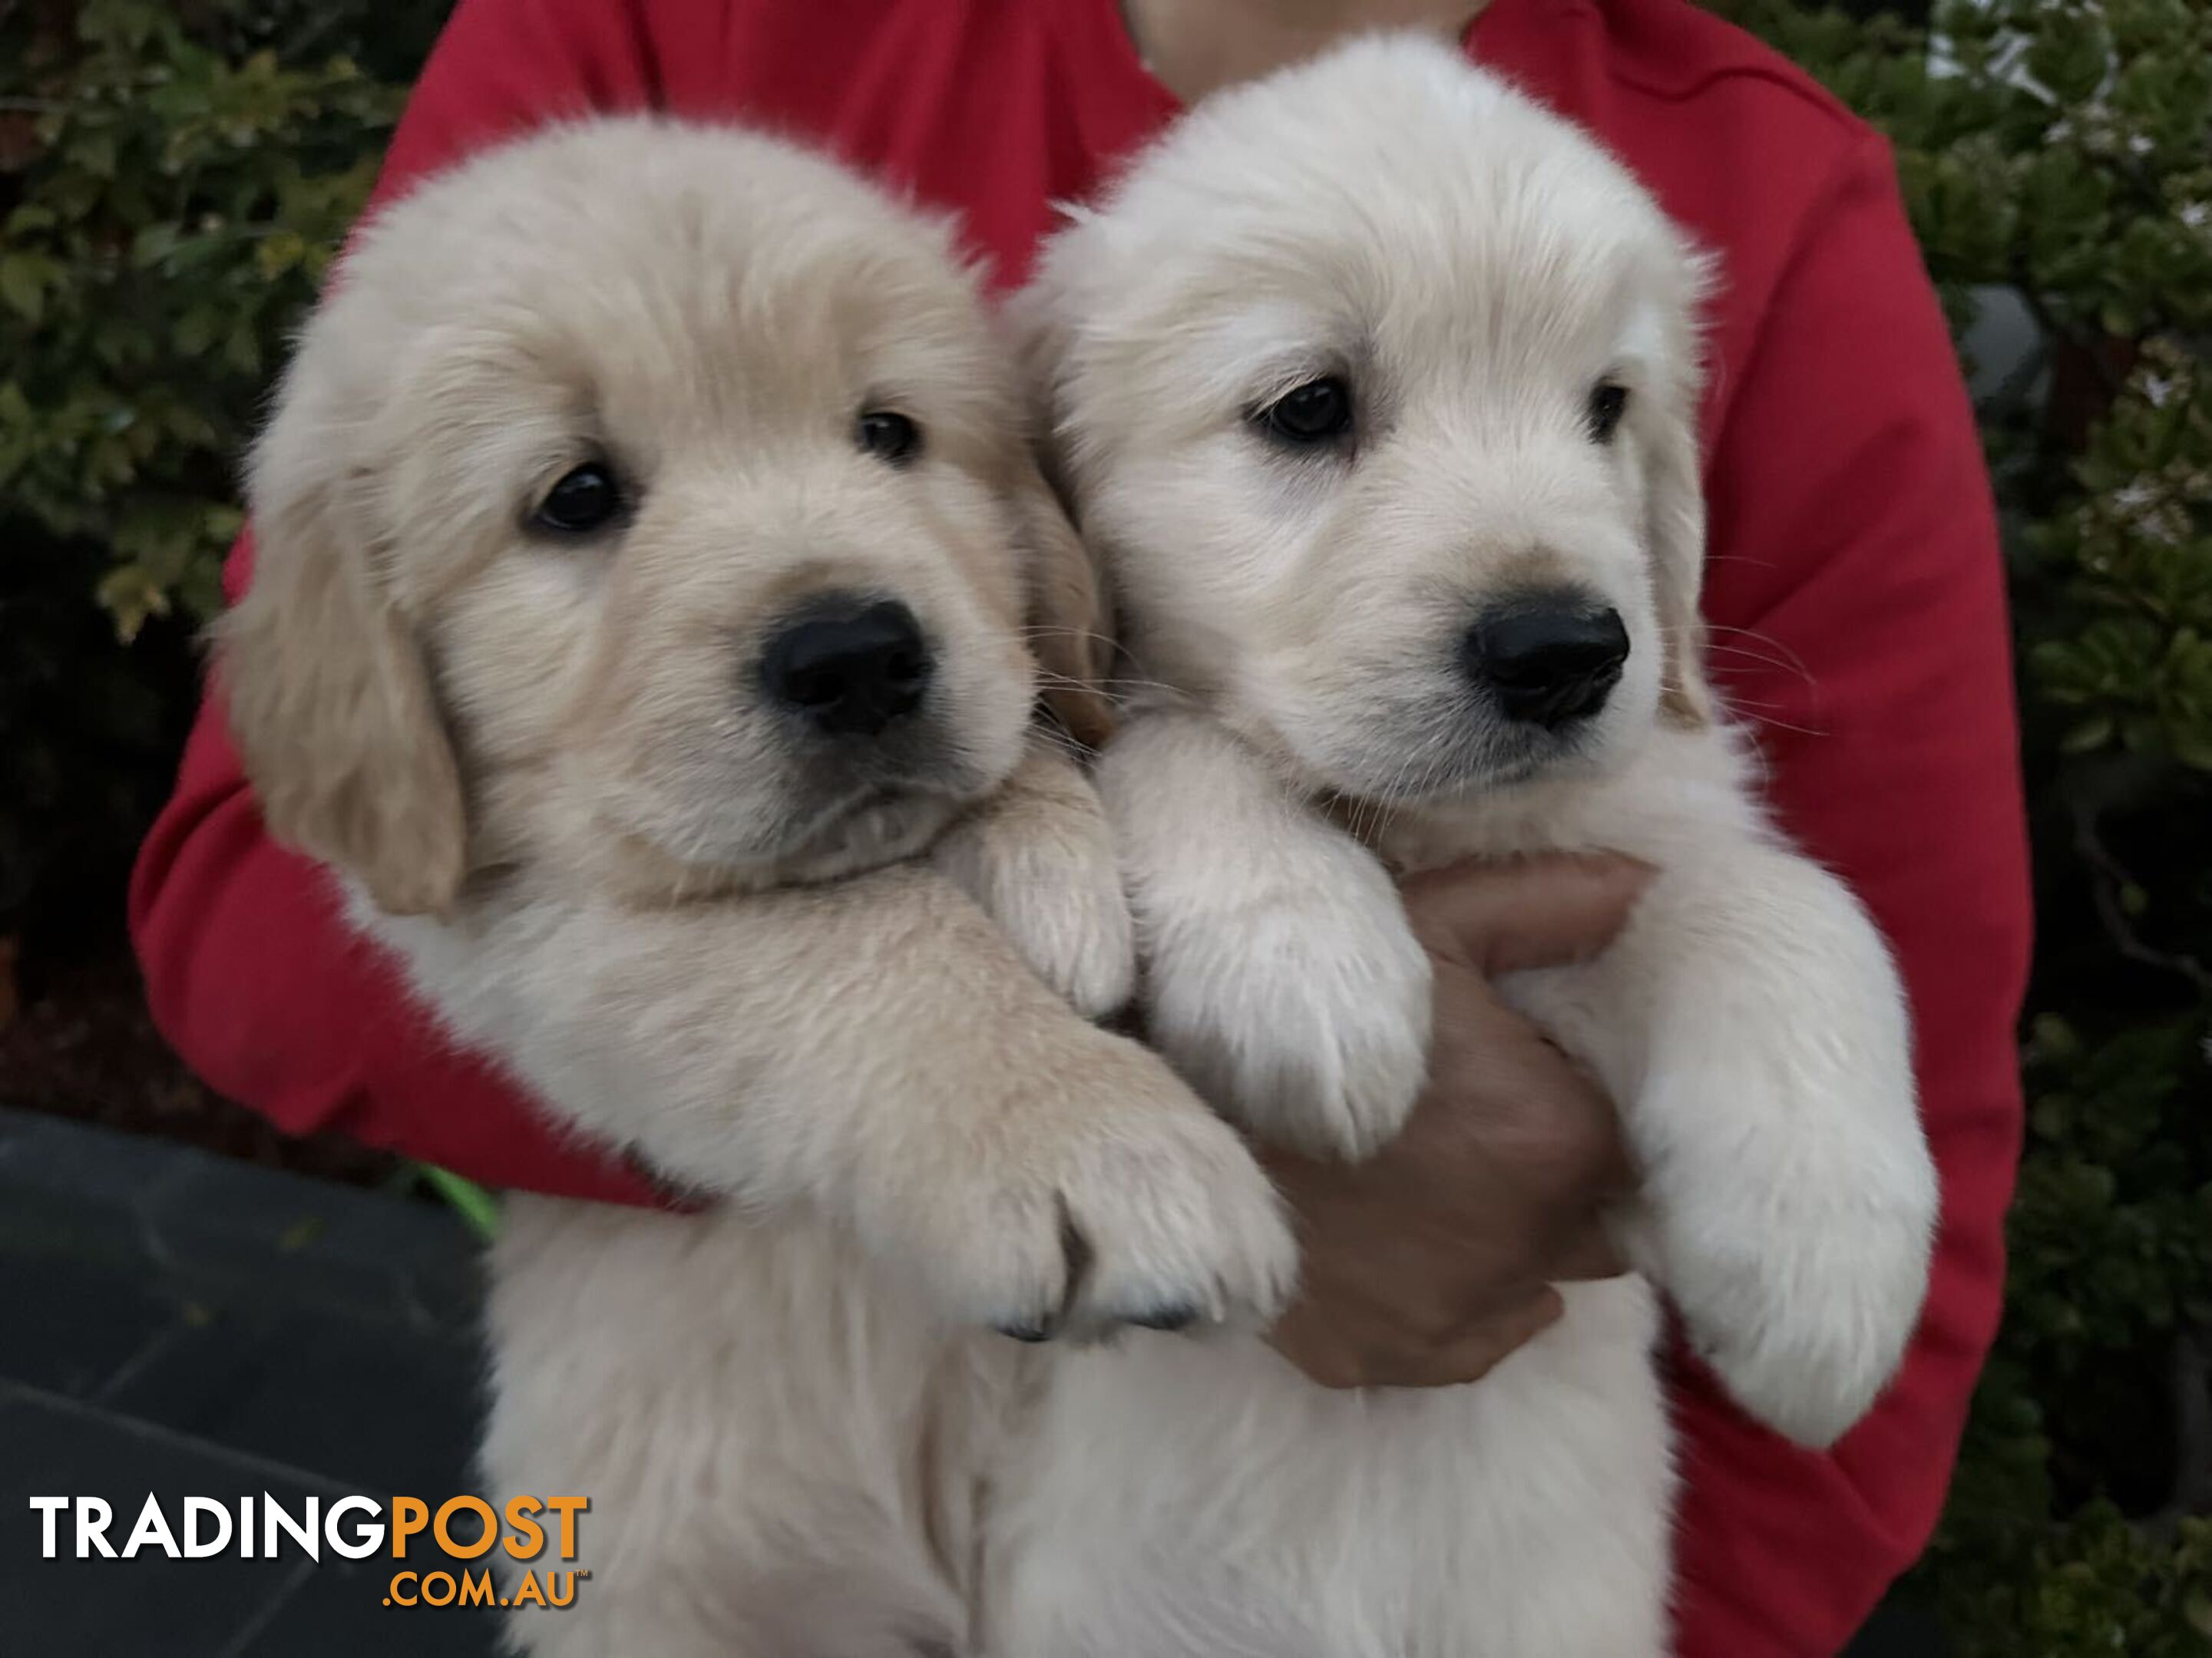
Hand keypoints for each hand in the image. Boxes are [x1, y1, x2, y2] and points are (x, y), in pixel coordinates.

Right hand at [1264, 854, 1649, 1388]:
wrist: (1165, 1095)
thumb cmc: (1303, 996)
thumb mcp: (1429, 923)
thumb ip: (1549, 904)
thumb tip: (1645, 881)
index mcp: (1561, 1141)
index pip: (1639, 1140)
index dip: (1594, 1104)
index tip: (1543, 1073)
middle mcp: (1525, 1252)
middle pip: (1601, 1225)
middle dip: (1569, 1182)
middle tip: (1497, 1123)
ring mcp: (1449, 1318)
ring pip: (1537, 1284)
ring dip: (1515, 1241)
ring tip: (1451, 1176)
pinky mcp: (1379, 1361)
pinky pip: (1468, 1343)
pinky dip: (1459, 1300)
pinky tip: (1419, 1241)